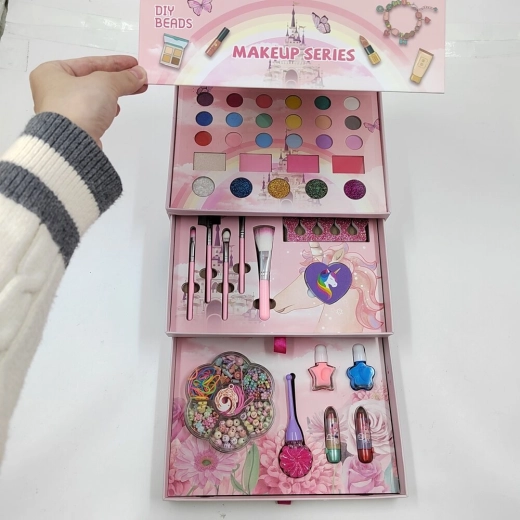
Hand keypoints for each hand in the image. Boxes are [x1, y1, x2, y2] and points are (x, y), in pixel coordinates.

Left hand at [29, 55, 147, 146]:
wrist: (71, 143)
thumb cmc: (78, 106)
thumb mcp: (105, 83)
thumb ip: (124, 78)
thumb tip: (139, 75)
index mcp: (51, 72)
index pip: (90, 63)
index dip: (115, 63)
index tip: (133, 64)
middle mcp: (52, 90)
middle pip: (92, 79)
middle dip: (118, 79)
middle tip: (138, 79)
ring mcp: (62, 110)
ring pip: (93, 96)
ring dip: (113, 93)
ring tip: (131, 92)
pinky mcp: (72, 127)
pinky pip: (92, 112)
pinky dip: (105, 109)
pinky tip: (115, 110)